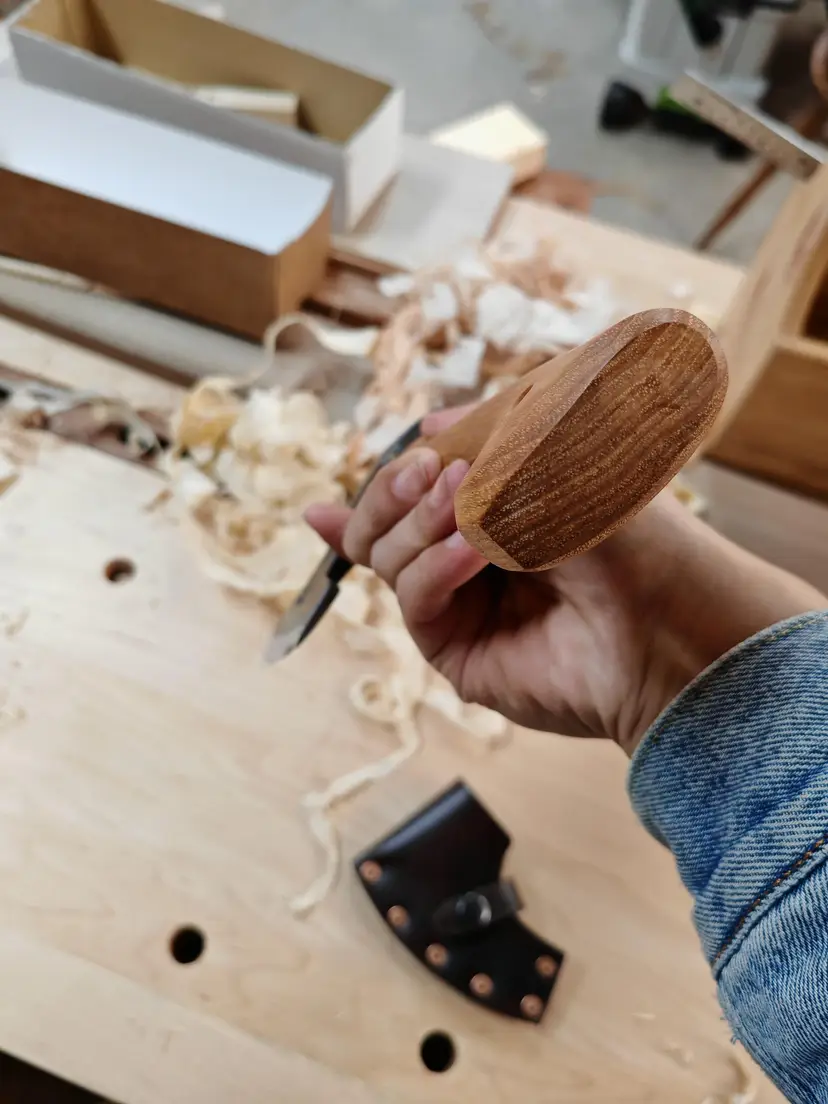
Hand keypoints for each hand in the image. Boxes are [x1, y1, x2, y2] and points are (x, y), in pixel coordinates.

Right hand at [307, 408, 825, 754]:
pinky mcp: (454, 650)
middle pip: (380, 523)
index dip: (398, 470)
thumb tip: (427, 426)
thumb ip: (490, 437)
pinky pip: (414, 598)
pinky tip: (473, 550)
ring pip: (387, 555)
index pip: (409, 487)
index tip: (421, 450)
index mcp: (484, 513)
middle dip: (393, 491)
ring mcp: (457, 606)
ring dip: (420, 520)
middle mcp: (463, 559)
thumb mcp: (556, 463)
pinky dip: (434, 566)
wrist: (668, 616)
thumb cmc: (628, 534)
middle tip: (428, 470)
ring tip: (462, 498)